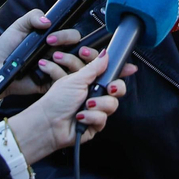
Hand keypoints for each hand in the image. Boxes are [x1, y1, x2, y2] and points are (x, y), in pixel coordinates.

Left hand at [0, 9, 97, 97]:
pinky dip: (57, 73)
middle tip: (53, 48)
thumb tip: (47, 21)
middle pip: (82, 50)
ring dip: (68, 60)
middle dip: (73, 47)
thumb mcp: (19, 26)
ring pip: (79, 66)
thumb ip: (33, 17)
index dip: (67, 36)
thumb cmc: (8, 47)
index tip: (50, 38)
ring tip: (52, 58)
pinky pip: (65, 80)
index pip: (73, 36)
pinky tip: (41, 69)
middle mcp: (60, 53)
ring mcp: (58, 69)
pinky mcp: (52, 83)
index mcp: (55, 40)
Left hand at [5, 52, 129, 163]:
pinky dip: (91, 117)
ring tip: (86, 105)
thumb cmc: (57, 100)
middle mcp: (95, 95)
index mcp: (91, 81)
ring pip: (112, 105)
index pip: (111, 74)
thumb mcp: (76, 79)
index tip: (131, 68)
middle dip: (116, 88)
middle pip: (118, 89)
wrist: (48, 123)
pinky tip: (80, 117)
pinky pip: (103, 119)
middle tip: (110, 88)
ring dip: (99, 104)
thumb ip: (94, 67)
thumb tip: (106, 54)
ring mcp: (96, 110)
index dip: (122, 71)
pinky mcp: (95, 124)